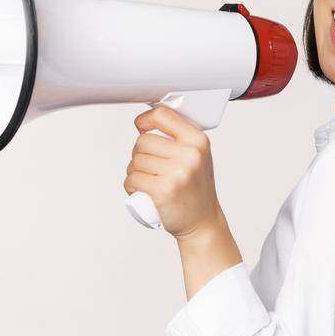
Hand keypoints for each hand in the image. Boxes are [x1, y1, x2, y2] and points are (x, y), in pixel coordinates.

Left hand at [123, 104, 223, 238]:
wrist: (202, 220)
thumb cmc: (195, 189)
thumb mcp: (197, 157)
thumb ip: (178, 138)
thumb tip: (147, 123)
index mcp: (198, 141)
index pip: (162, 115)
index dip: (145, 120)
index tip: (142, 127)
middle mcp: (190, 154)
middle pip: (143, 141)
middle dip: (140, 154)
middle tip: (152, 167)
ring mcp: (177, 172)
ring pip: (135, 161)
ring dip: (135, 172)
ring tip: (150, 181)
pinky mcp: (163, 190)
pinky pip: (132, 179)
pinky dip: (131, 186)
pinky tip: (143, 191)